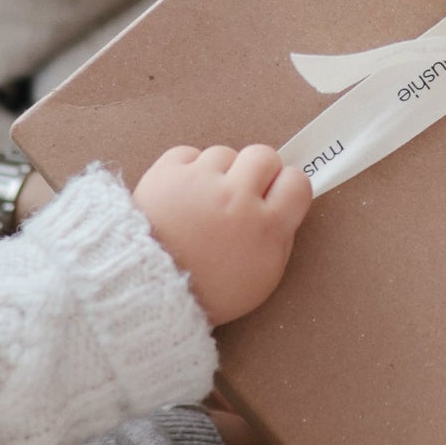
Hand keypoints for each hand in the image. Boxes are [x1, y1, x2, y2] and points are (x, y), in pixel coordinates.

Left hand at [132, 144, 311, 325]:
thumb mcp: (262, 279)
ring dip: (218, 173)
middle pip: (264, 155)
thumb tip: (284, 205)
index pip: (297, 181)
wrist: (148, 291)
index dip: (285, 186)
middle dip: (257, 171)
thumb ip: (279, 239)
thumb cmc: (207, 290)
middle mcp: (237, 197)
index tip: (274, 194)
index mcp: (266, 227)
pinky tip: (182, 195)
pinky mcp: (167, 172)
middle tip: (241, 192)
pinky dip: (187, 170)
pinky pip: (188, 153)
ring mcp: (200, 181)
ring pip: (224, 154)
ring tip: (203, 201)